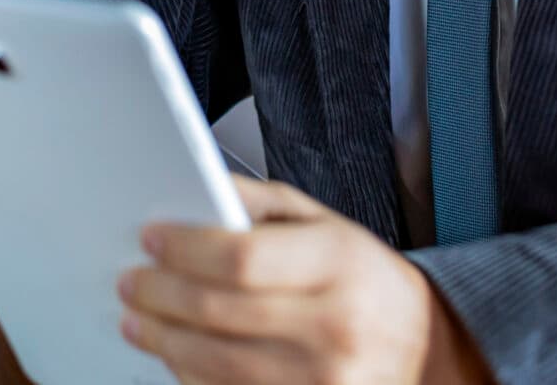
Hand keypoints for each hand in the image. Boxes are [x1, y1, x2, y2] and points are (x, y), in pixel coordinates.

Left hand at [119, 178, 489, 384]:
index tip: (152, 239)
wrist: (424, 348)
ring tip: (139, 320)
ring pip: (217, 363)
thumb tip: (196, 191)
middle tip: (132, 282)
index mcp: (340, 262)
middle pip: (219, 311)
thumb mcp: (328, 224)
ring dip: (164, 340)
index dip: (185, 248)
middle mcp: (336, 325)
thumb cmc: (365, 281)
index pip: (242, 256)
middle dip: (161, 295)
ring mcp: (326, 380)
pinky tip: (174, 353)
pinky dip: (192, 374)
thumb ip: (261, 202)